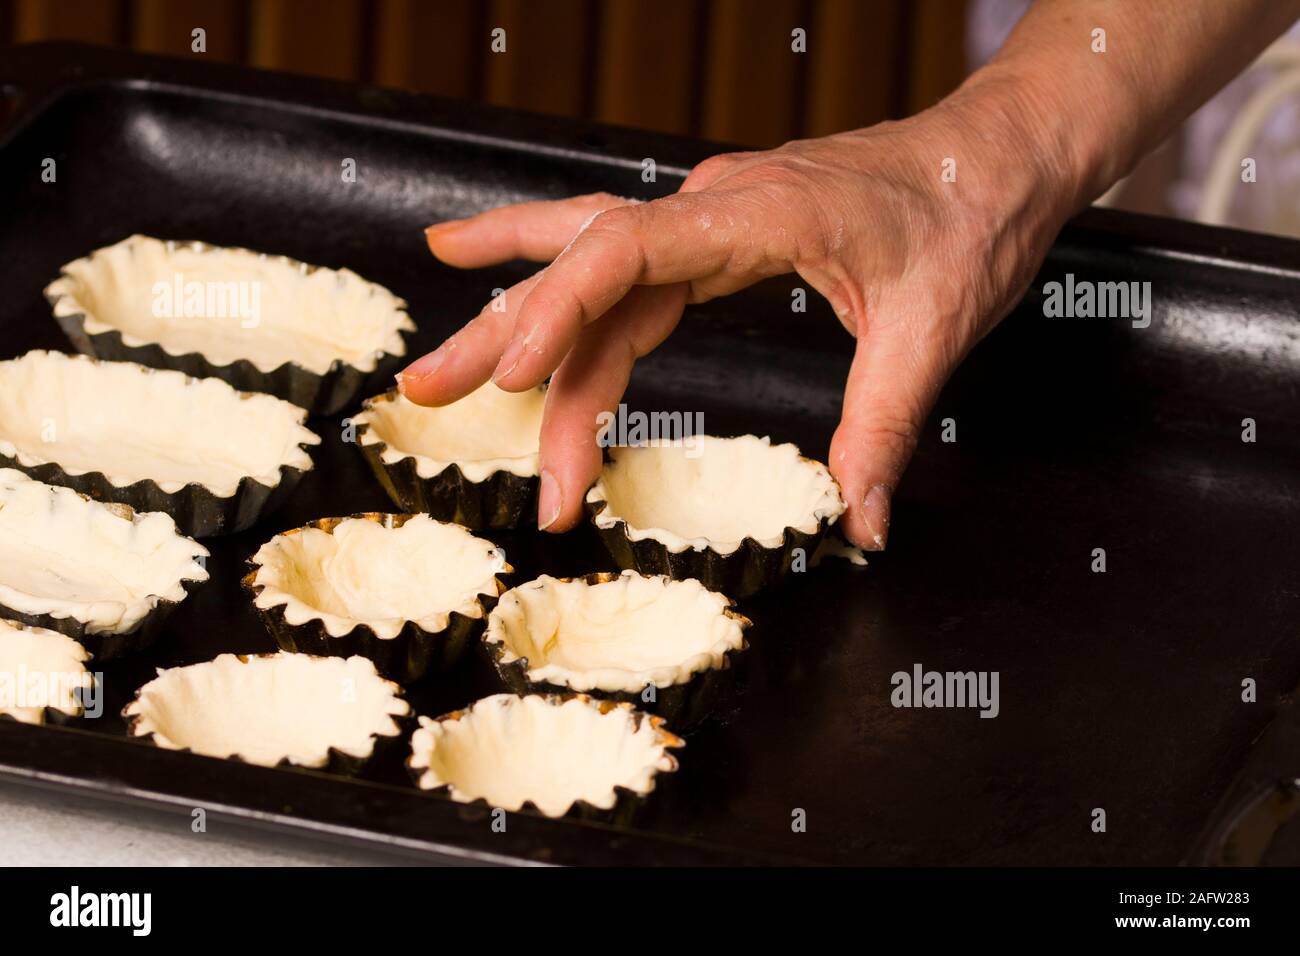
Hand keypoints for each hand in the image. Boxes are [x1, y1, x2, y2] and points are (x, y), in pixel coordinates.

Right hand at [399, 87, 1074, 548]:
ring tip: (441, 367)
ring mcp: (710, 219)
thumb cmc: (968, 213)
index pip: (628, 250)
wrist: (998, 153)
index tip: (515, 379)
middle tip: (427, 390)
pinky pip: (625, 275)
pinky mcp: (718, 238)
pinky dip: (570, 309)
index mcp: (758, 212)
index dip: (561, 311)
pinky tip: (516, 304)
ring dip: (516, 325)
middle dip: (501, 334)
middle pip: (581, 264)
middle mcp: (716, 206)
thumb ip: (882, 427)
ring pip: (590, 269)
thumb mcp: (932, 328)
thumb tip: (861, 524)